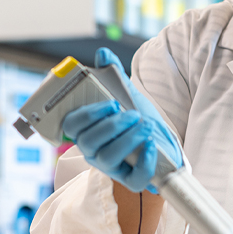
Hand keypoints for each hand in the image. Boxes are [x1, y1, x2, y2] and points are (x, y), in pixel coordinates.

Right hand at [62, 48, 182, 192]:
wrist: (160, 138)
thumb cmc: (137, 117)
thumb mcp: (126, 94)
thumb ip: (113, 75)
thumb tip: (103, 53)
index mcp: (86, 128)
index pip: (72, 125)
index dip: (88, 114)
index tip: (111, 103)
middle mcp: (93, 149)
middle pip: (88, 143)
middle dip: (111, 126)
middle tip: (132, 114)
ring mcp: (111, 166)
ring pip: (107, 158)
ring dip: (127, 140)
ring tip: (145, 126)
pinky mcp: (130, 179)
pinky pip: (133, 179)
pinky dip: (143, 162)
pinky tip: (151, 145)